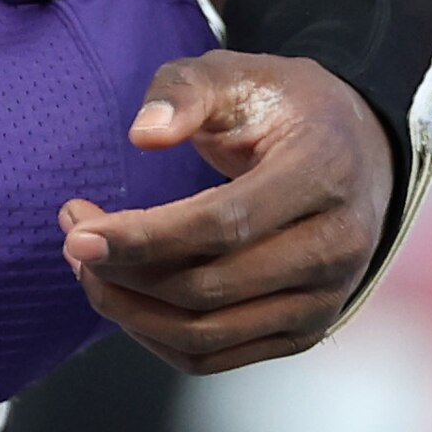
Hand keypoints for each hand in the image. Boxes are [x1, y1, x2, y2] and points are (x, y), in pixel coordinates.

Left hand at [59, 50, 394, 372]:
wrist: (358, 153)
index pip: (224, 223)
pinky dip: (155, 337)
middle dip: (124, 271)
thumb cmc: (284, 108)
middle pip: (209, 286)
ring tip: (90, 268)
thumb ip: (184, 91)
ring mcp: (326, 298)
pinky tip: (125, 296)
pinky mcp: (305, 331)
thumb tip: (142, 135)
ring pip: (206, 334)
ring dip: (130, 310)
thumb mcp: (236, 74)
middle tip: (73, 237)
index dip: (144, 236)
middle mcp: (337, 245)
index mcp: (325, 172)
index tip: (78, 233)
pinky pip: (215, 356)